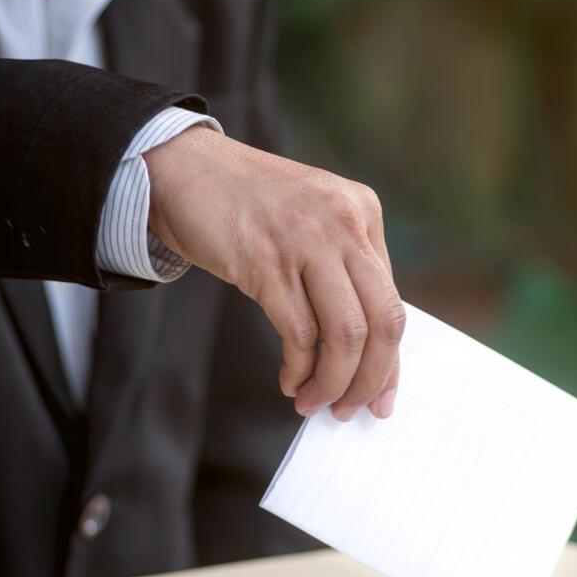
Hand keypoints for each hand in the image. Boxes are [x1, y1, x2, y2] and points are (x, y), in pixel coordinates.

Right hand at [144, 125, 403, 419]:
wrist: (183, 167)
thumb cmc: (247, 206)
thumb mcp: (312, 222)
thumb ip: (342, 269)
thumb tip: (364, 353)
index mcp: (364, 212)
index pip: (393, 303)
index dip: (390, 360)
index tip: (381, 398)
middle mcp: (344, 223)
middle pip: (383, 322)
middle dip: (371, 379)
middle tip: (349, 409)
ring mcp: (306, 239)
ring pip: (346, 334)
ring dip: (332, 382)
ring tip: (313, 401)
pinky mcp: (265, 260)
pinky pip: (299, 334)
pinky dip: (298, 369)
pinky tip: (289, 380)